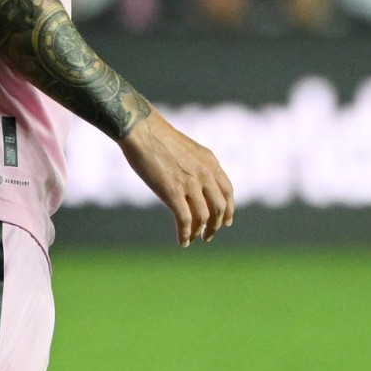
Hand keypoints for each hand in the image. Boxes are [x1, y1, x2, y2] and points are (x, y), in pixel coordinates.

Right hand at [119, 109, 233, 246]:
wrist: (141, 129)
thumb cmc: (157, 136)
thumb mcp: (187, 149)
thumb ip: (196, 166)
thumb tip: (195, 185)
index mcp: (209, 161)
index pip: (227, 191)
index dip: (228, 209)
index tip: (226, 222)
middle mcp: (204, 173)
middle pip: (219, 207)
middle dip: (216, 225)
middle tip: (209, 235)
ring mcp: (190, 183)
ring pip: (203, 217)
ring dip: (201, 232)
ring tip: (194, 238)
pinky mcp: (172, 192)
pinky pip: (185, 221)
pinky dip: (186, 234)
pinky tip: (183, 241)